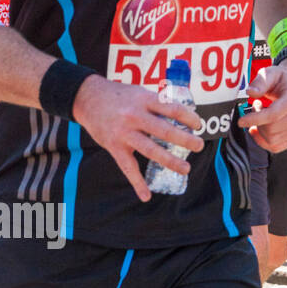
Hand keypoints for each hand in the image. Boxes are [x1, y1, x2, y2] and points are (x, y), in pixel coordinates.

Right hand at [72, 76, 203, 201]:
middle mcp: (134, 116)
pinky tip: (146, 195)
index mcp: (143, 100)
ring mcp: (123, 133)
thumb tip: (182, 116)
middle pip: (165, 130)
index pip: (172, 109)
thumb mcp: (138, 92)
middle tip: (199, 146)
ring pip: (150, 150)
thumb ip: (156, 103)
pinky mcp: (114, 146)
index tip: (198, 125)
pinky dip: (137, 182)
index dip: (189, 117)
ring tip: (185, 169)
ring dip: (170, 161)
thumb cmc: (117, 95)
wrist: (87, 98)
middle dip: (185, 140)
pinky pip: (127, 167)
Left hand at [238, 58, 286, 152]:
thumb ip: (260, 82)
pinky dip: (263, 141)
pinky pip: (277, 147)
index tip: (240, 121)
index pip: (273, 115)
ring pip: (272, 141)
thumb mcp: (270, 72)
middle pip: (271, 130)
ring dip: (259, 130)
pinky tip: (258, 128)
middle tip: (254, 106)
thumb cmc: (280, 78)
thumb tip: (250, 93)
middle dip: (256, 122)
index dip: (254, 119)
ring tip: (259, 114)